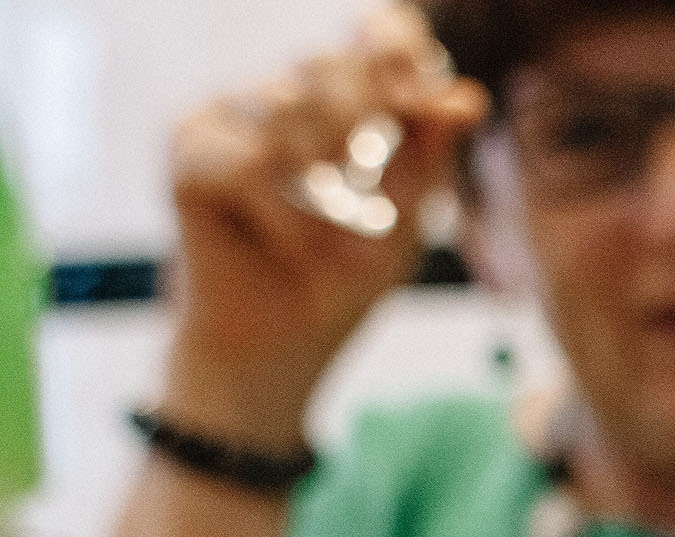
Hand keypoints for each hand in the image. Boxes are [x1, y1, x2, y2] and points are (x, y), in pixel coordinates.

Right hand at [165, 4, 487, 440]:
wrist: (286, 345)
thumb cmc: (344, 279)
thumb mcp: (408, 217)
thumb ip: (432, 153)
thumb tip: (468, 95)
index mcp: (344, 102)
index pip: (376, 36)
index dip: (398, 46)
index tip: (416, 81)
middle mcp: (284, 96)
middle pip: (329, 65)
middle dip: (364, 131)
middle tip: (370, 194)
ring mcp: (231, 116)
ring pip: (285, 107)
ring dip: (325, 189)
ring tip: (331, 240)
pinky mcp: (188, 150)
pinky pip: (248, 162)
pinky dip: (286, 218)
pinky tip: (291, 250)